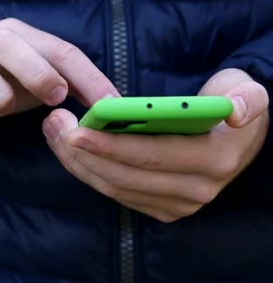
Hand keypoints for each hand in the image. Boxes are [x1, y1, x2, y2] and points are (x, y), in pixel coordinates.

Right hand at [0, 18, 119, 144]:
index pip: (58, 50)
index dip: (88, 77)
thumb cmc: (0, 83)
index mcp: (17, 37)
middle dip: (35, 69)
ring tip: (4, 110)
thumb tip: (115, 109)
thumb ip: (69, 86)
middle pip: (5, 41)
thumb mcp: (35, 79)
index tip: (112, 106)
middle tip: (55, 97)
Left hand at [43, 68, 268, 222]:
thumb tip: (236, 112)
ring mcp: (178, 204)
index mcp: (214, 159)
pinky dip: (88, 171)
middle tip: (54, 123)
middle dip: (82, 152)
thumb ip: (246, 97)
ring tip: (53, 130)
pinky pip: (116, 193)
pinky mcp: (161, 208)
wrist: (235, 137)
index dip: (110, 145)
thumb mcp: (245, 90)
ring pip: (114, 188)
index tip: (75, 130)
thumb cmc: (230, 104)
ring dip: (78, 161)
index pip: (151, 155)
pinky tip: (68, 147)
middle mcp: (196, 190)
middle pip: (124, 176)